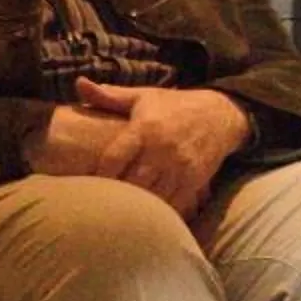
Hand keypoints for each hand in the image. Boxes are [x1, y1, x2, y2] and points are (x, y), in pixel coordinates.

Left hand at [60, 78, 252, 214]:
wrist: (221, 115)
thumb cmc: (175, 106)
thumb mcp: (143, 97)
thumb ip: (110, 96)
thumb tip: (79, 84)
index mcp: (145, 128)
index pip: (115, 158)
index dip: (99, 176)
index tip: (87, 185)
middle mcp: (162, 149)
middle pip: (132, 182)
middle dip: (116, 195)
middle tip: (100, 204)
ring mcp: (180, 167)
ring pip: (152, 197)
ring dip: (136, 206)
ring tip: (119, 214)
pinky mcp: (194, 180)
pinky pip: (173, 203)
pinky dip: (159, 211)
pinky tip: (147, 215)